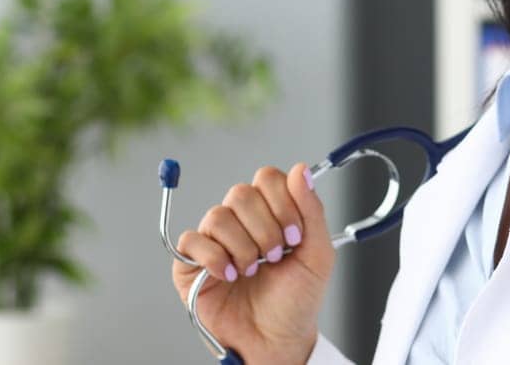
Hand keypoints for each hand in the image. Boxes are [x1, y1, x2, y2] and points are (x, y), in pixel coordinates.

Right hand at [172, 163, 335, 364]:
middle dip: (264, 228)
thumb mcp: (317, 255)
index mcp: (271, 213)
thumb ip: (311, 210)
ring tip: (252, 271)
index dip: (282, 202)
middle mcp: (241, 222)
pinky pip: (191, 240)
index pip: (268, 179)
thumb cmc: (296, 301)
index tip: (295, 235)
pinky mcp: (191, 263)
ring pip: (218, 216)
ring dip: (242, 247)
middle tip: (274, 257)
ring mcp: (215, 240)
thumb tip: (300, 169)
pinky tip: (230, 275)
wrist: (277, 340)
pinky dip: (214, 257)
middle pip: (242, 193)